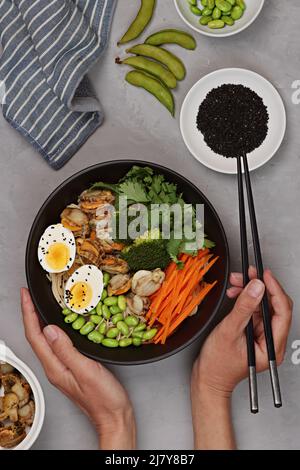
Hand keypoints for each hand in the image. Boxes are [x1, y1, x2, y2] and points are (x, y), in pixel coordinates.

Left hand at [21, 288, 135, 449]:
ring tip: (40, 306)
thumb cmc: (103, 399)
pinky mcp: (72, 367)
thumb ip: (66, 351)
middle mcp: (55, 367)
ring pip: (45, 340)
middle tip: (29, 296)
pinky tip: (61, 324)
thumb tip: (49, 329)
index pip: (35, 336)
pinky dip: (54, 329)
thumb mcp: (86, 371)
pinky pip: (57, 344)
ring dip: (40, 321)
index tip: (26, 296)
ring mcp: (62, 368)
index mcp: (55, 367)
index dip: (28, 314)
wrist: (114, 416)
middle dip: (30, 314)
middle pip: (35, 337)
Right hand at [191, 268, 291, 449]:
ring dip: (250, 291)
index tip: (264, 275)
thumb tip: (257, 287)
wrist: (207, 378)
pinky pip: (253, 310)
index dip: (274, 290)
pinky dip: (245, 299)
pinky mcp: (253, 332)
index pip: (282, 311)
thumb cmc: (217, 364)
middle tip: (248, 274)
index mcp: (272, 346)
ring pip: (263, 306)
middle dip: (260, 287)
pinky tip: (235, 293)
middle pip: (274, 306)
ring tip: (236, 282)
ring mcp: (262, 336)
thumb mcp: (229, 331)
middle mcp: (271, 341)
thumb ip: (244, 308)